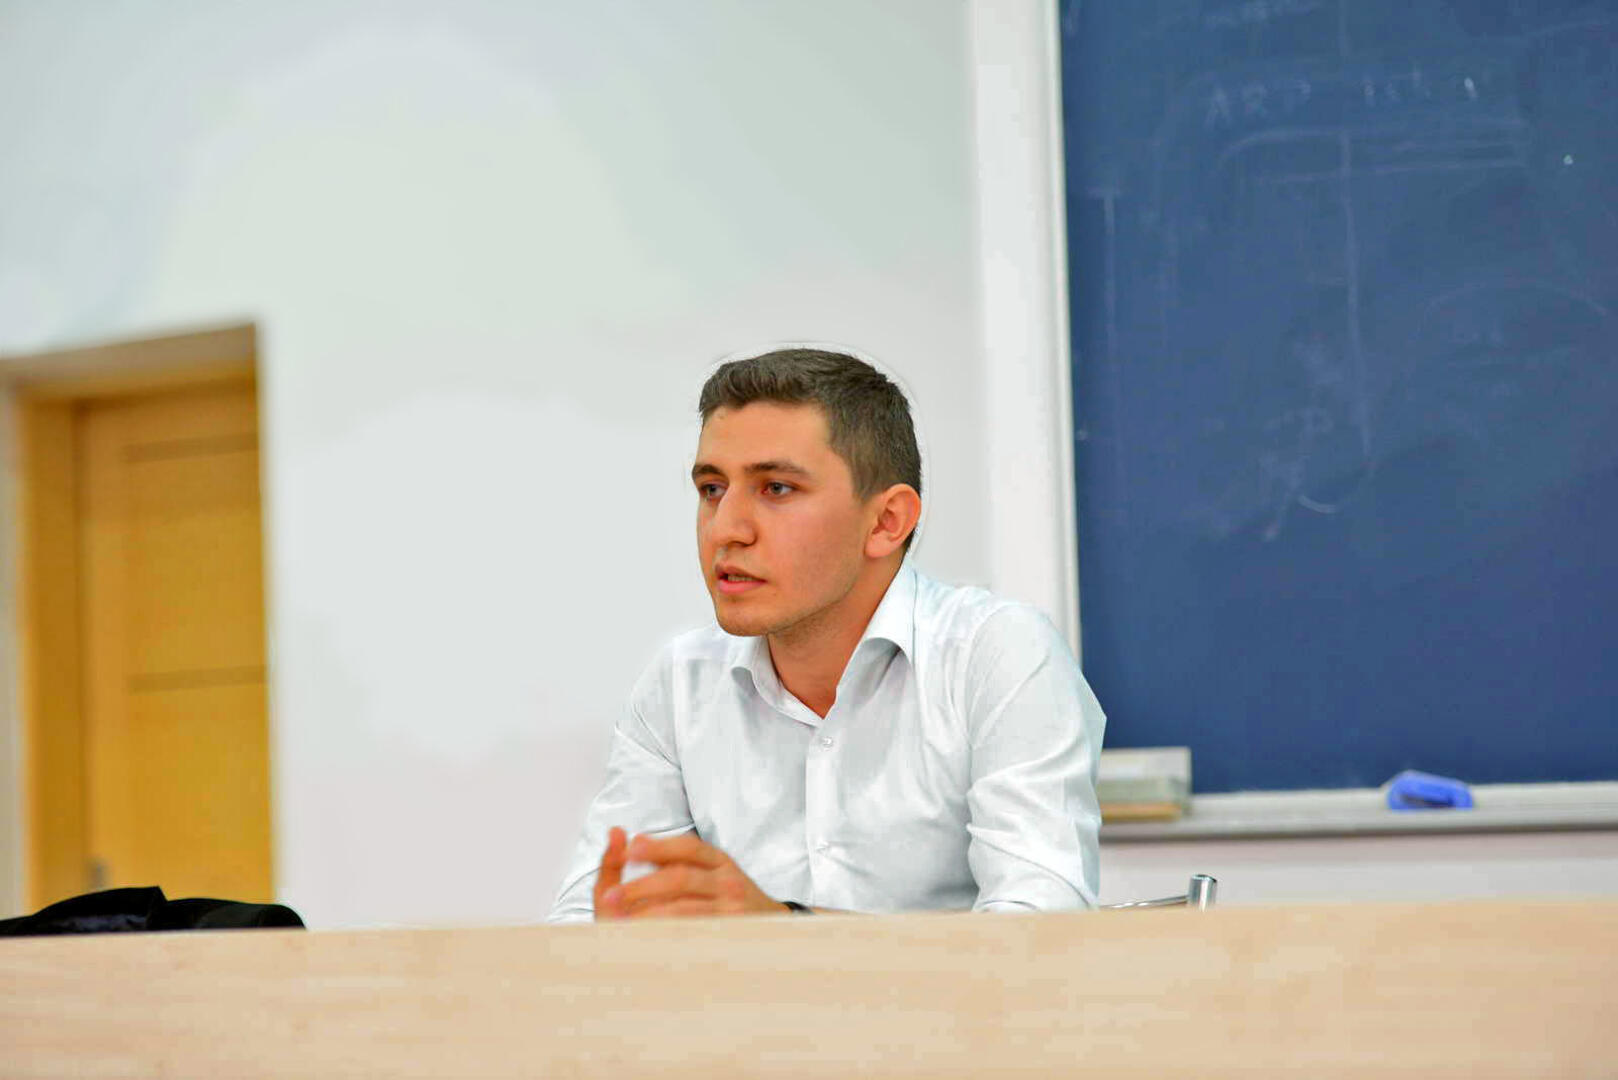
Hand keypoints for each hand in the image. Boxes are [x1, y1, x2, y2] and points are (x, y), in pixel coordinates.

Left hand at [595, 831, 784, 919]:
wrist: (776, 927)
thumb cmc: (733, 898)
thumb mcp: (712, 871)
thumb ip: (675, 857)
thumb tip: (634, 840)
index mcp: (719, 861)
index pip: (688, 847)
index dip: (657, 847)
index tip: (629, 850)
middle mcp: (727, 881)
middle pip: (681, 878)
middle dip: (642, 886)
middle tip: (611, 896)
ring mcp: (731, 910)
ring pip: (684, 910)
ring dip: (648, 915)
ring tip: (621, 921)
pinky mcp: (729, 935)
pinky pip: (694, 935)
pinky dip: (667, 936)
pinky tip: (646, 938)